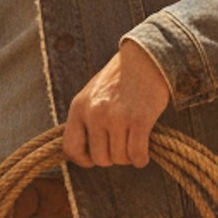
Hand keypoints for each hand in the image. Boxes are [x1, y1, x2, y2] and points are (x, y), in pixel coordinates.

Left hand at [63, 40, 170, 167]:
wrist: (146, 58)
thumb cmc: (120, 79)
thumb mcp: (93, 94)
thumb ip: (85, 118)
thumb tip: (83, 153)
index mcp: (79, 107)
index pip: (71, 148)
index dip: (83, 159)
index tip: (94, 158)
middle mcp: (95, 113)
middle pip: (99, 158)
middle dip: (112, 158)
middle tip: (121, 146)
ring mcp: (116, 117)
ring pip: (119, 158)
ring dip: (128, 157)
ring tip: (133, 144)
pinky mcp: (139, 120)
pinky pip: (136, 155)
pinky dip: (141, 159)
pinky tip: (143, 154)